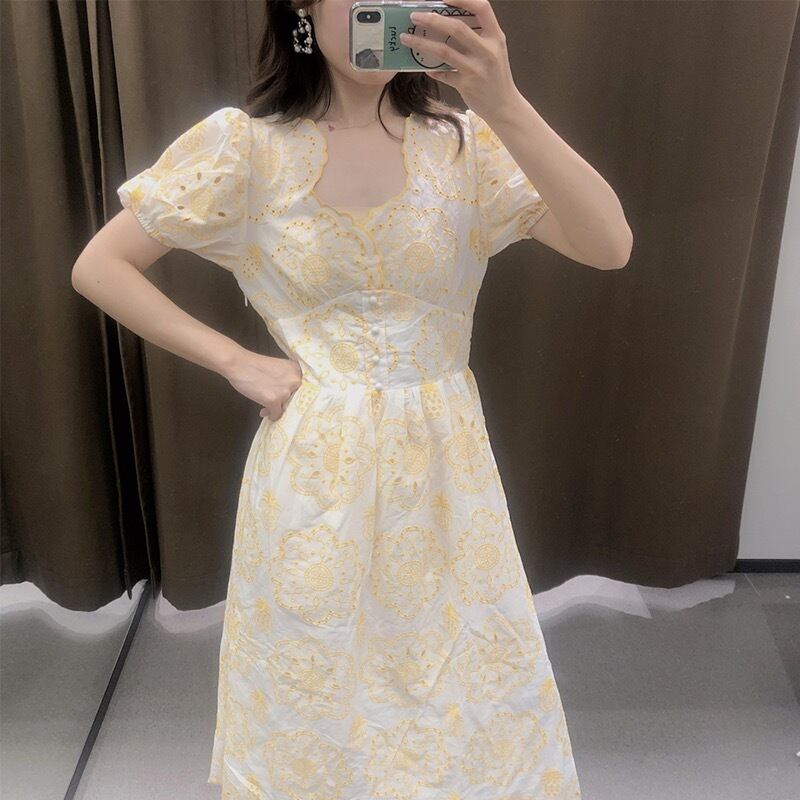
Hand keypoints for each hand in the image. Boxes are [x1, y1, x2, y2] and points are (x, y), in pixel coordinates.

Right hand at [223, 350, 302, 421]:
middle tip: (274, 402)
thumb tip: (285, 398)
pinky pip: (277, 414)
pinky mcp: (274, 400)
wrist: (238, 364)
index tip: (286, 398)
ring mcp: (285, 391)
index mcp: (297, 370)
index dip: (293, 394)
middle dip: (284, 402)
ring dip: (276, 408)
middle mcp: (295, 380)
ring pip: (286, 407)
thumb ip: (286, 381)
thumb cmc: (255, 365)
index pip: (302, 388)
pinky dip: (271, 415)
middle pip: (295, 399)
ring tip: (265, 406)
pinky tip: (265, 412)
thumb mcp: (278, 369)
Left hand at [399, 0, 520, 120]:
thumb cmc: (497, 77)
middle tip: (414, 17)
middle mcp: (487, 51)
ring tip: (406, 38)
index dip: (463, 0)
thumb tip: (450, 24)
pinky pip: (443, 74)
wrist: (504, 106)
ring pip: (444, 51)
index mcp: (496, 37)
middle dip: (432, 20)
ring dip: (422, 44)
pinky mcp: (466, 85)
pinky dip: (432, 70)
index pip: (482, 8)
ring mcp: (475, 69)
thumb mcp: (495, 52)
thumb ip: (479, 37)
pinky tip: (424, 68)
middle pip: (457, 28)